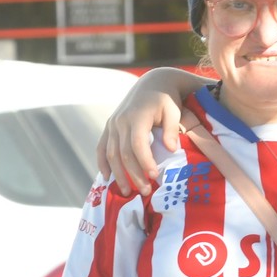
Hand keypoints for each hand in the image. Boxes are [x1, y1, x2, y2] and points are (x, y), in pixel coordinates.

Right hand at [96, 69, 197, 194]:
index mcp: (137, 117)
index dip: (144, 162)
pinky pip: (102, 147)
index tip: (154, 176)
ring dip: (118, 174)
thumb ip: (171, 129)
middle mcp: (120, 121)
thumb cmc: (167, 100)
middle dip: (133, 174)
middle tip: (144, 191)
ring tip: (126, 192)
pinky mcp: (109, 127)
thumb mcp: (174, 111)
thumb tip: (171, 149)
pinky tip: (107, 177)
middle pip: (123, 153)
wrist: (153, 84)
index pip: (137, 144)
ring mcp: (112, 124)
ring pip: (110, 154)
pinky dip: (102, 163)